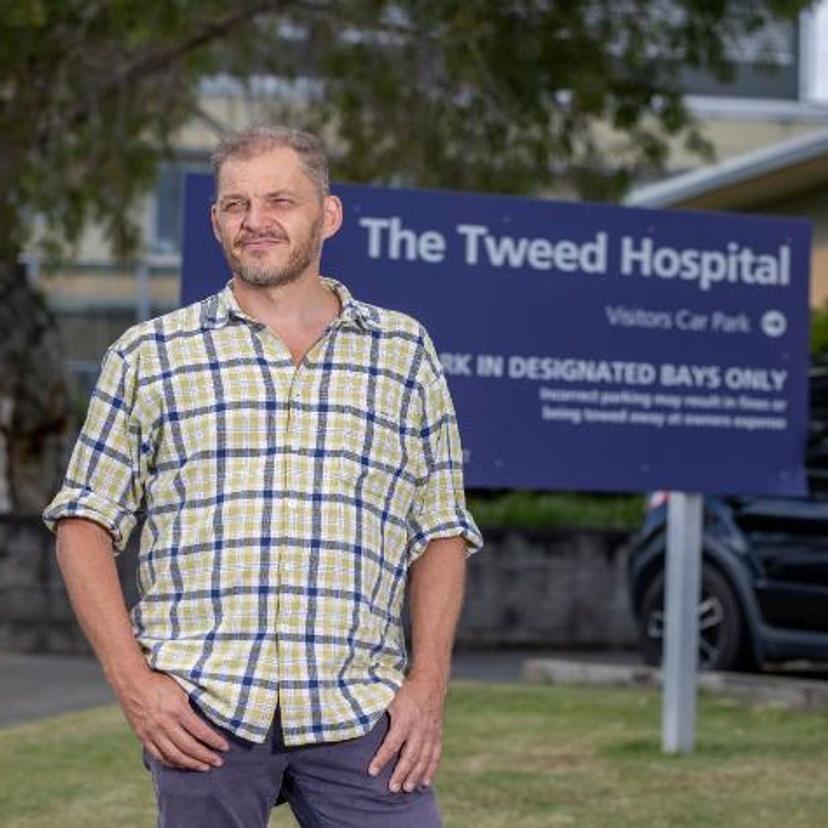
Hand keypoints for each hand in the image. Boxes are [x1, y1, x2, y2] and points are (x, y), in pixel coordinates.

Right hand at [117, 669, 228, 771]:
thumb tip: (208, 717)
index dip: (214, 741)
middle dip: (206, 756)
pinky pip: (159, 756)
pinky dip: (172, 763)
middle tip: (218, 762)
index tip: (225, 747)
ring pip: (174, 755)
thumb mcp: (180, 689)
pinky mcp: (143, 737)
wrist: (132, 682)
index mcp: (177, 710)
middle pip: (189, 747)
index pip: (200, 731)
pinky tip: (182, 765)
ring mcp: (153, 733)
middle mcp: (165, 724)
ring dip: (191, 763)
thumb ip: (191, 705)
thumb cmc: (160, 681)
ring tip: (204, 767)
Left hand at [368, 674, 445, 792]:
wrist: (430, 681)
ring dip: (415, 775)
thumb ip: (377, 712)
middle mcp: (419, 728)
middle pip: (409, 755)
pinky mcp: (437, 734)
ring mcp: (430, 732)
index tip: (371, 772)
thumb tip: (355, 721)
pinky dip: (431, 769)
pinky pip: (435, 755)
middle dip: (400, 773)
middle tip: (392, 788)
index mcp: (404, 719)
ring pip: (423, 758)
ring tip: (406, 789)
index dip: (381, 758)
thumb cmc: (405, 690)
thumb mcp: (389, 697)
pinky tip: (425, 783)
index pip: (391, 744)